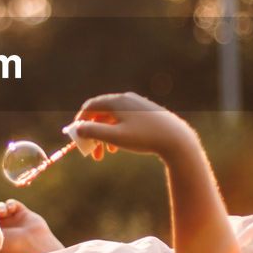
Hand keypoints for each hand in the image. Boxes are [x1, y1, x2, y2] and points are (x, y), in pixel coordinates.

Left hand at [0, 199, 61, 252]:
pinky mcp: (23, 212)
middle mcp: (5, 226)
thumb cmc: (14, 246)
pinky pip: (13, 203)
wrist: (34, 244)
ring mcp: (14, 219)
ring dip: (1, 207)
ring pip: (3, 207)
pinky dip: (10, 203)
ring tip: (4, 212)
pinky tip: (12, 209)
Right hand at [69, 92, 196, 162]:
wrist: (176, 139)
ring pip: (114, 118)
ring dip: (106, 135)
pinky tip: (120, 146)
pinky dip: (118, 132)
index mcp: (117, 101)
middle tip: (91, 151)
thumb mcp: (115, 137)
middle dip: (94, 133)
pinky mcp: (147, 112)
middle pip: (102, 113)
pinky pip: (125, 120)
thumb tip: (78, 128)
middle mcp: (126, 99)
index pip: (91, 105)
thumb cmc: (144, 138)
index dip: (80, 119)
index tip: (76, 134)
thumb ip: (94, 132)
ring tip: (106, 154)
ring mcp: (138, 104)